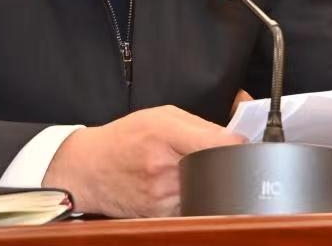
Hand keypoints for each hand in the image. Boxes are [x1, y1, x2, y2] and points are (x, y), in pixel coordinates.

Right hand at [44, 105, 244, 217]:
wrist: (88, 168)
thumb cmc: (125, 137)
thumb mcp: (160, 116)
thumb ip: (198, 123)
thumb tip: (235, 134)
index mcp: (165, 135)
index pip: (217, 144)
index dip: (237, 146)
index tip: (243, 146)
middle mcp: (163, 169)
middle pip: (215, 171)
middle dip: (220, 165)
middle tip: (218, 159)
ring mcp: (161, 197)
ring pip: (205, 191)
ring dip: (207, 183)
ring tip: (190, 170)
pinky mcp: (159, 215)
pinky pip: (190, 207)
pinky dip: (192, 197)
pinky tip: (180, 186)